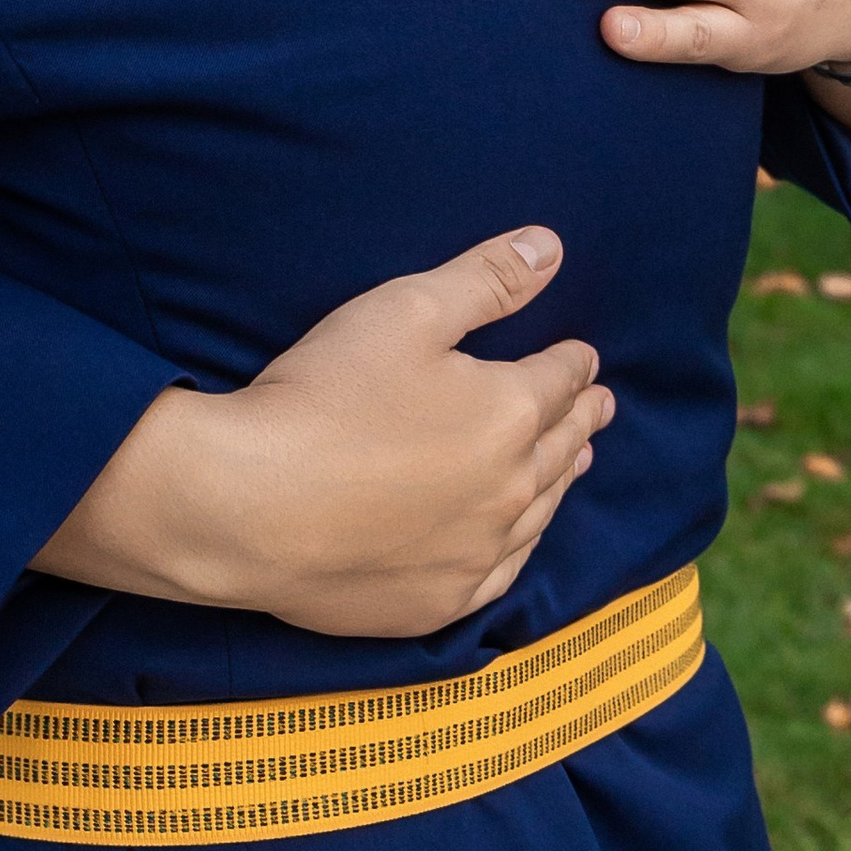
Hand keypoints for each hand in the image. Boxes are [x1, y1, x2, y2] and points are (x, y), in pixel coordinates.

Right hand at [32, 227, 612, 637]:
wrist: (249, 508)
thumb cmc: (321, 397)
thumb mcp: (404, 310)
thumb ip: (485, 279)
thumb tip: (553, 248)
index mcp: (509, 412)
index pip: (559, 378)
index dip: (573, 362)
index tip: (583, 357)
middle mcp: (511, 488)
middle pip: (560, 445)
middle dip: (582, 418)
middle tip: (602, 407)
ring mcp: (478, 553)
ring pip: (541, 511)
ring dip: (561, 479)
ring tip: (576, 461)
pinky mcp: (439, 602)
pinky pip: (502, 573)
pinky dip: (521, 546)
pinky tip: (520, 538)